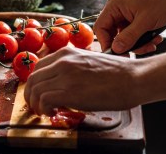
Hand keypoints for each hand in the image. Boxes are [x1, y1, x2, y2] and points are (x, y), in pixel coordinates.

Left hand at [24, 47, 139, 115]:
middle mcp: (62, 62)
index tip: (40, 93)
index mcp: (66, 53)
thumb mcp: (89, 61)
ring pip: (35, 90)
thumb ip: (73, 67)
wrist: (134, 78)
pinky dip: (44, 109)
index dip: (36, 84)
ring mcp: (65, 76)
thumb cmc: (118, 73)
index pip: (38, 68)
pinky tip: (53, 113)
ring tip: (45, 112)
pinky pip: (43, 100)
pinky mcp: (69, 91)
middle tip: (38, 106)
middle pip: (32, 79)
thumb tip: (64, 81)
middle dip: (31, 95)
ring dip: (36, 104)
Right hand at [95, 0, 165, 53]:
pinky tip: (156, 39)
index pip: (101, 28)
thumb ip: (129, 36)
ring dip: (139, 45)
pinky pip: (134, 38)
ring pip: (125, 39)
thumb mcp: (145, 21)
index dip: (106, 42)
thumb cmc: (163, 1)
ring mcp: (127, 18)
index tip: (117, 53)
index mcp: (115, 6)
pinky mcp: (136, 23)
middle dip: (126, 46)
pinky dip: (144, 42)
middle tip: (136, 53)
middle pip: (112, 36)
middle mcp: (119, 12)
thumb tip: (115, 49)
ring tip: (152, 43)